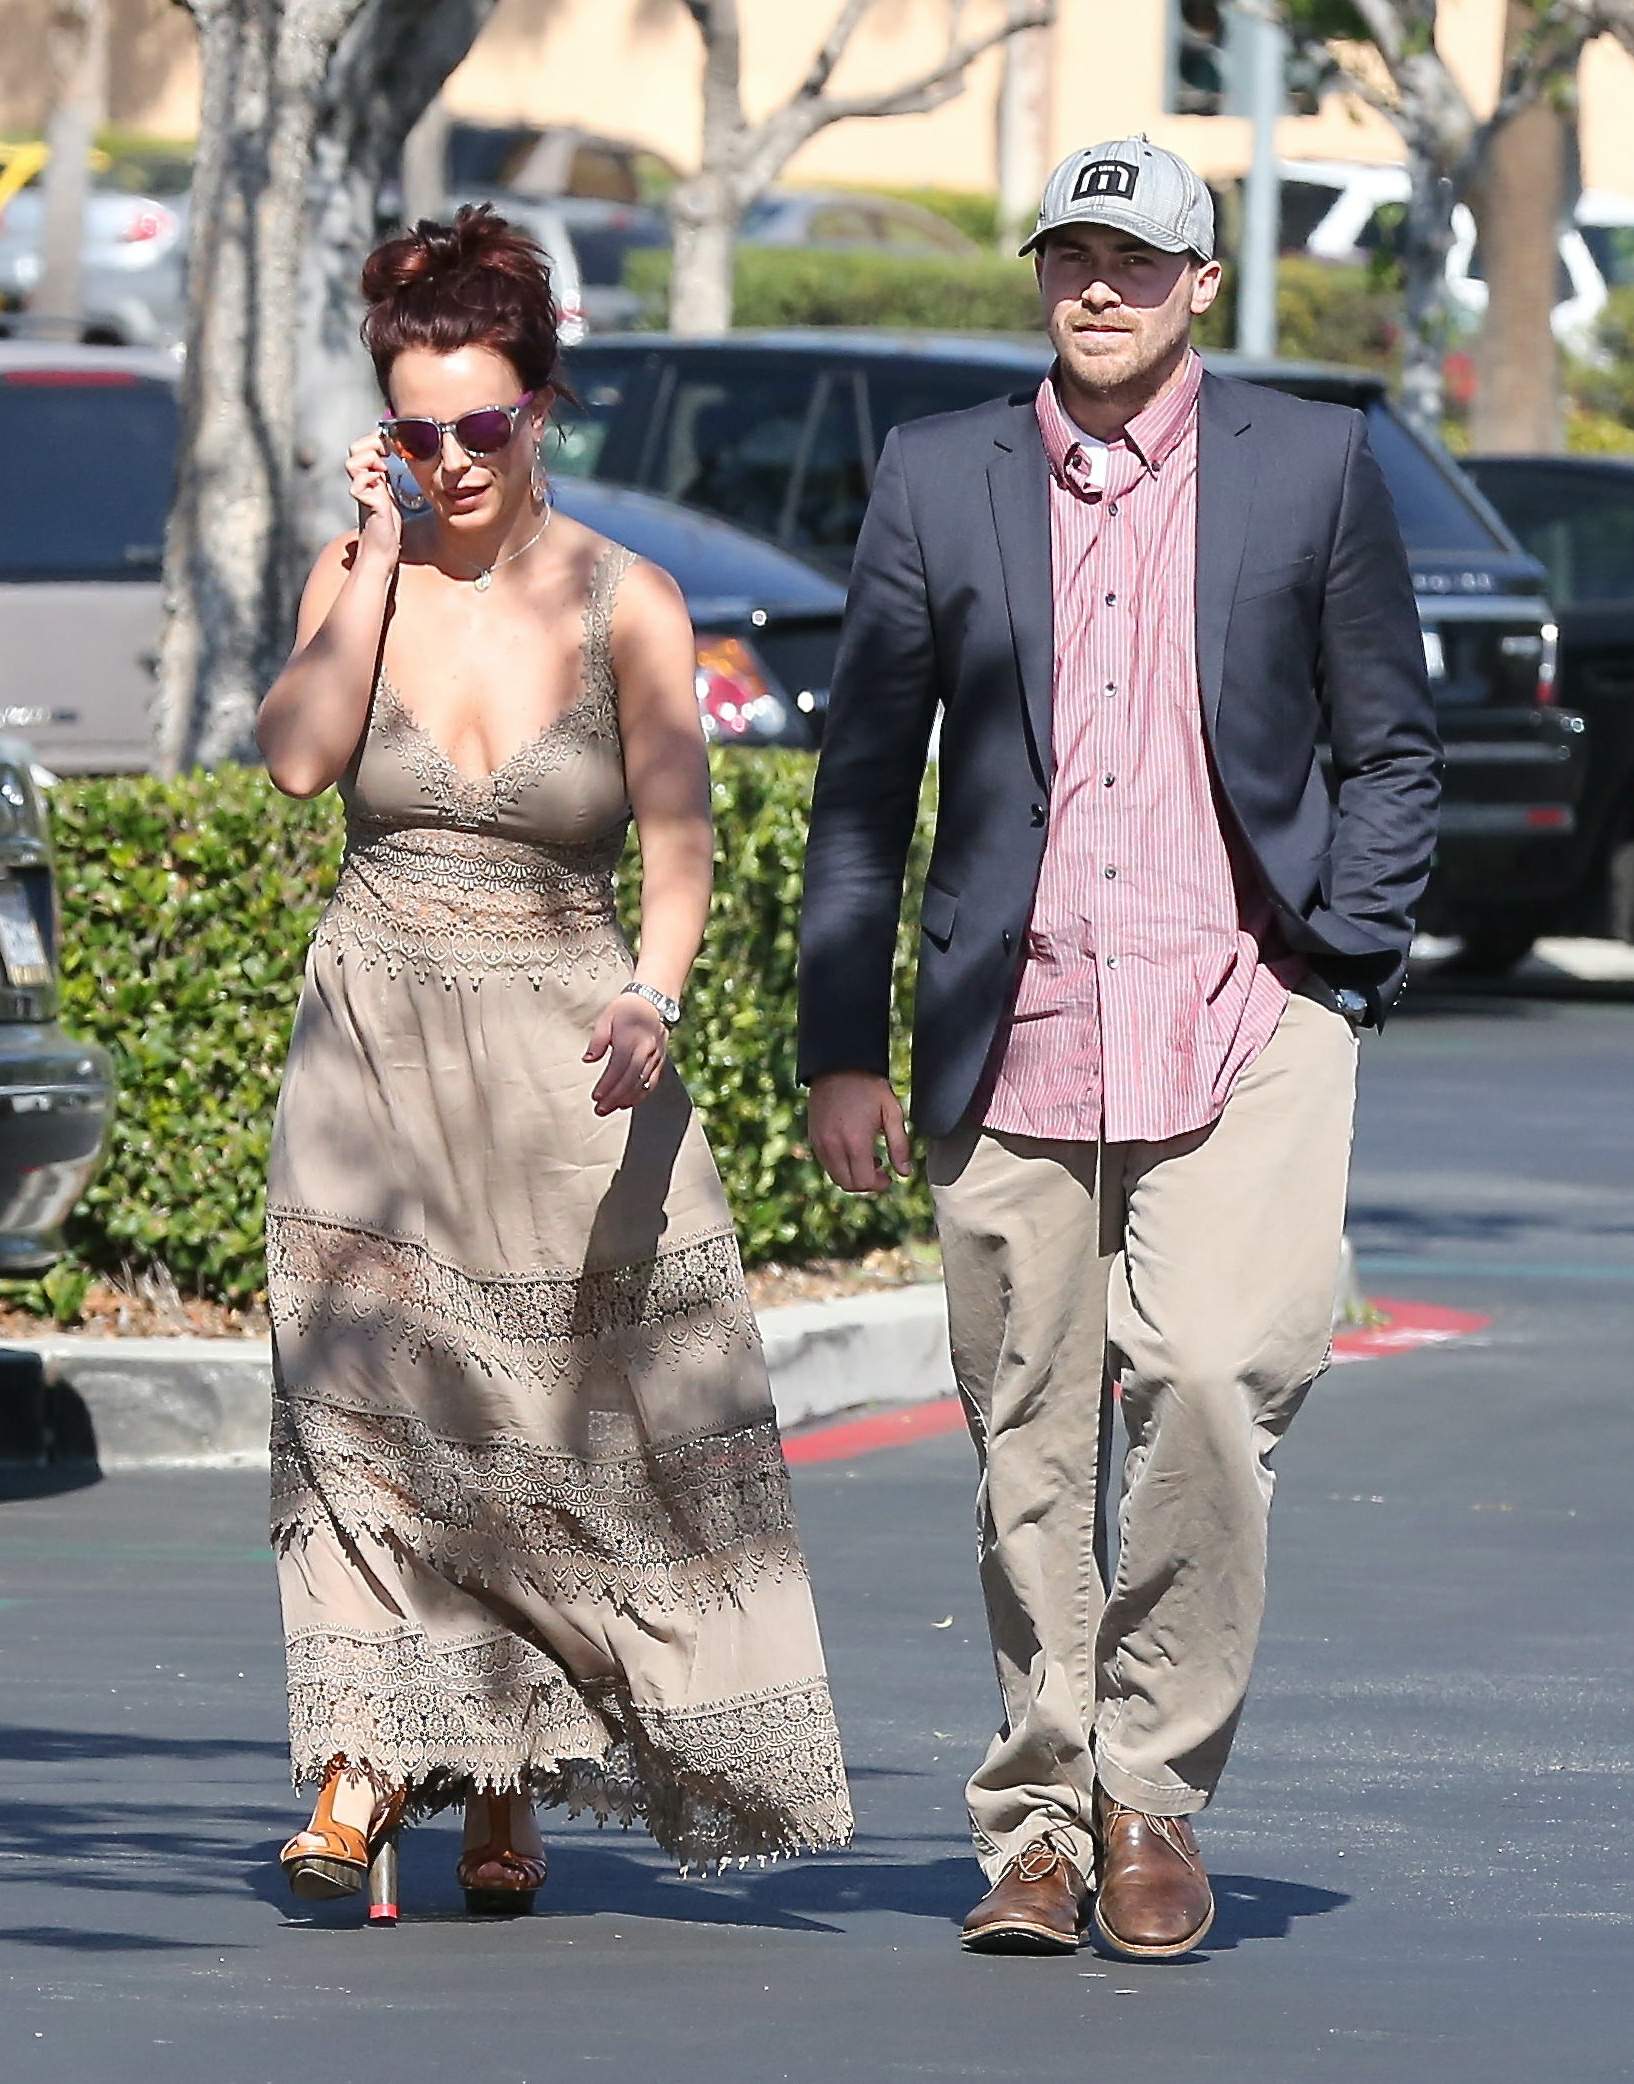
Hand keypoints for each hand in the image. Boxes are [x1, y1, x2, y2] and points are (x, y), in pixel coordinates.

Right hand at [345, 429, 403, 560]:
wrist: (382, 551)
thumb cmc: (388, 527)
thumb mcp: (392, 496)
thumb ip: (391, 479)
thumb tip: (404, 461)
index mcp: (368, 477)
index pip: (364, 446)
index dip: (378, 441)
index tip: (396, 447)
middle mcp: (362, 481)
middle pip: (354, 448)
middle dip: (373, 444)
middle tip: (390, 455)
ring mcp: (361, 491)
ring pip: (352, 460)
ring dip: (371, 459)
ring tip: (384, 470)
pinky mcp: (365, 502)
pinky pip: (359, 481)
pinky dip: (371, 477)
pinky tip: (382, 485)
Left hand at [585, 992, 667, 1114]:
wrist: (653, 1001)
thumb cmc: (625, 1009)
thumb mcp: (606, 1018)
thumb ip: (597, 1040)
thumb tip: (588, 1060)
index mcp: (631, 1039)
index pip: (618, 1067)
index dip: (607, 1084)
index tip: (595, 1096)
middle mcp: (646, 1050)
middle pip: (631, 1079)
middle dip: (615, 1097)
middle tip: (600, 1110)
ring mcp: (656, 1056)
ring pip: (643, 1083)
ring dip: (627, 1099)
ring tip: (611, 1109)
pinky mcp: (660, 1060)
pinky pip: (653, 1081)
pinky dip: (641, 1094)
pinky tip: (628, 1102)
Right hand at [808, 1072, 912, 1193]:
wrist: (839, 1066)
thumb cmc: (869, 1087)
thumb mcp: (892, 1112)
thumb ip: (900, 1146)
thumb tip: (904, 1173)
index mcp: (855, 1142)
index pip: (864, 1182)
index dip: (878, 1185)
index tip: (888, 1177)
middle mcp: (834, 1146)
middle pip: (848, 1184)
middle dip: (866, 1184)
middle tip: (880, 1171)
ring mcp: (820, 1142)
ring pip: (835, 1176)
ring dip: (853, 1176)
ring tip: (868, 1159)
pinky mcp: (813, 1137)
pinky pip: (826, 1163)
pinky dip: (840, 1166)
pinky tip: (852, 1150)